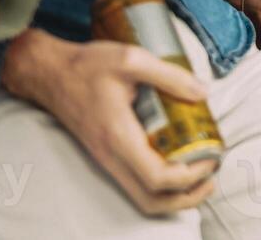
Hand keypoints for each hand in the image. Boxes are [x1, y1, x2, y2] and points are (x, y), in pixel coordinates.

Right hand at [1, 29, 217, 214]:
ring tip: (200, 176)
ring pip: (142, 198)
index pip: (157, 178)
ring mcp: (106, 160)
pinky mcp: (105, 157)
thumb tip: (202, 92)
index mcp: (119, 136)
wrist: (49, 74)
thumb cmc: (88, 66)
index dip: (189, 176)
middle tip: (211, 176)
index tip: (210, 158)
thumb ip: (169, 75)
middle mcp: (111, 157)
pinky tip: (176, 163)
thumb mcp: (131, 59)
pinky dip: (160, 185)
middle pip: (151, 201)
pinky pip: (135, 185)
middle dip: (186, 197)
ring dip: (174, 196)